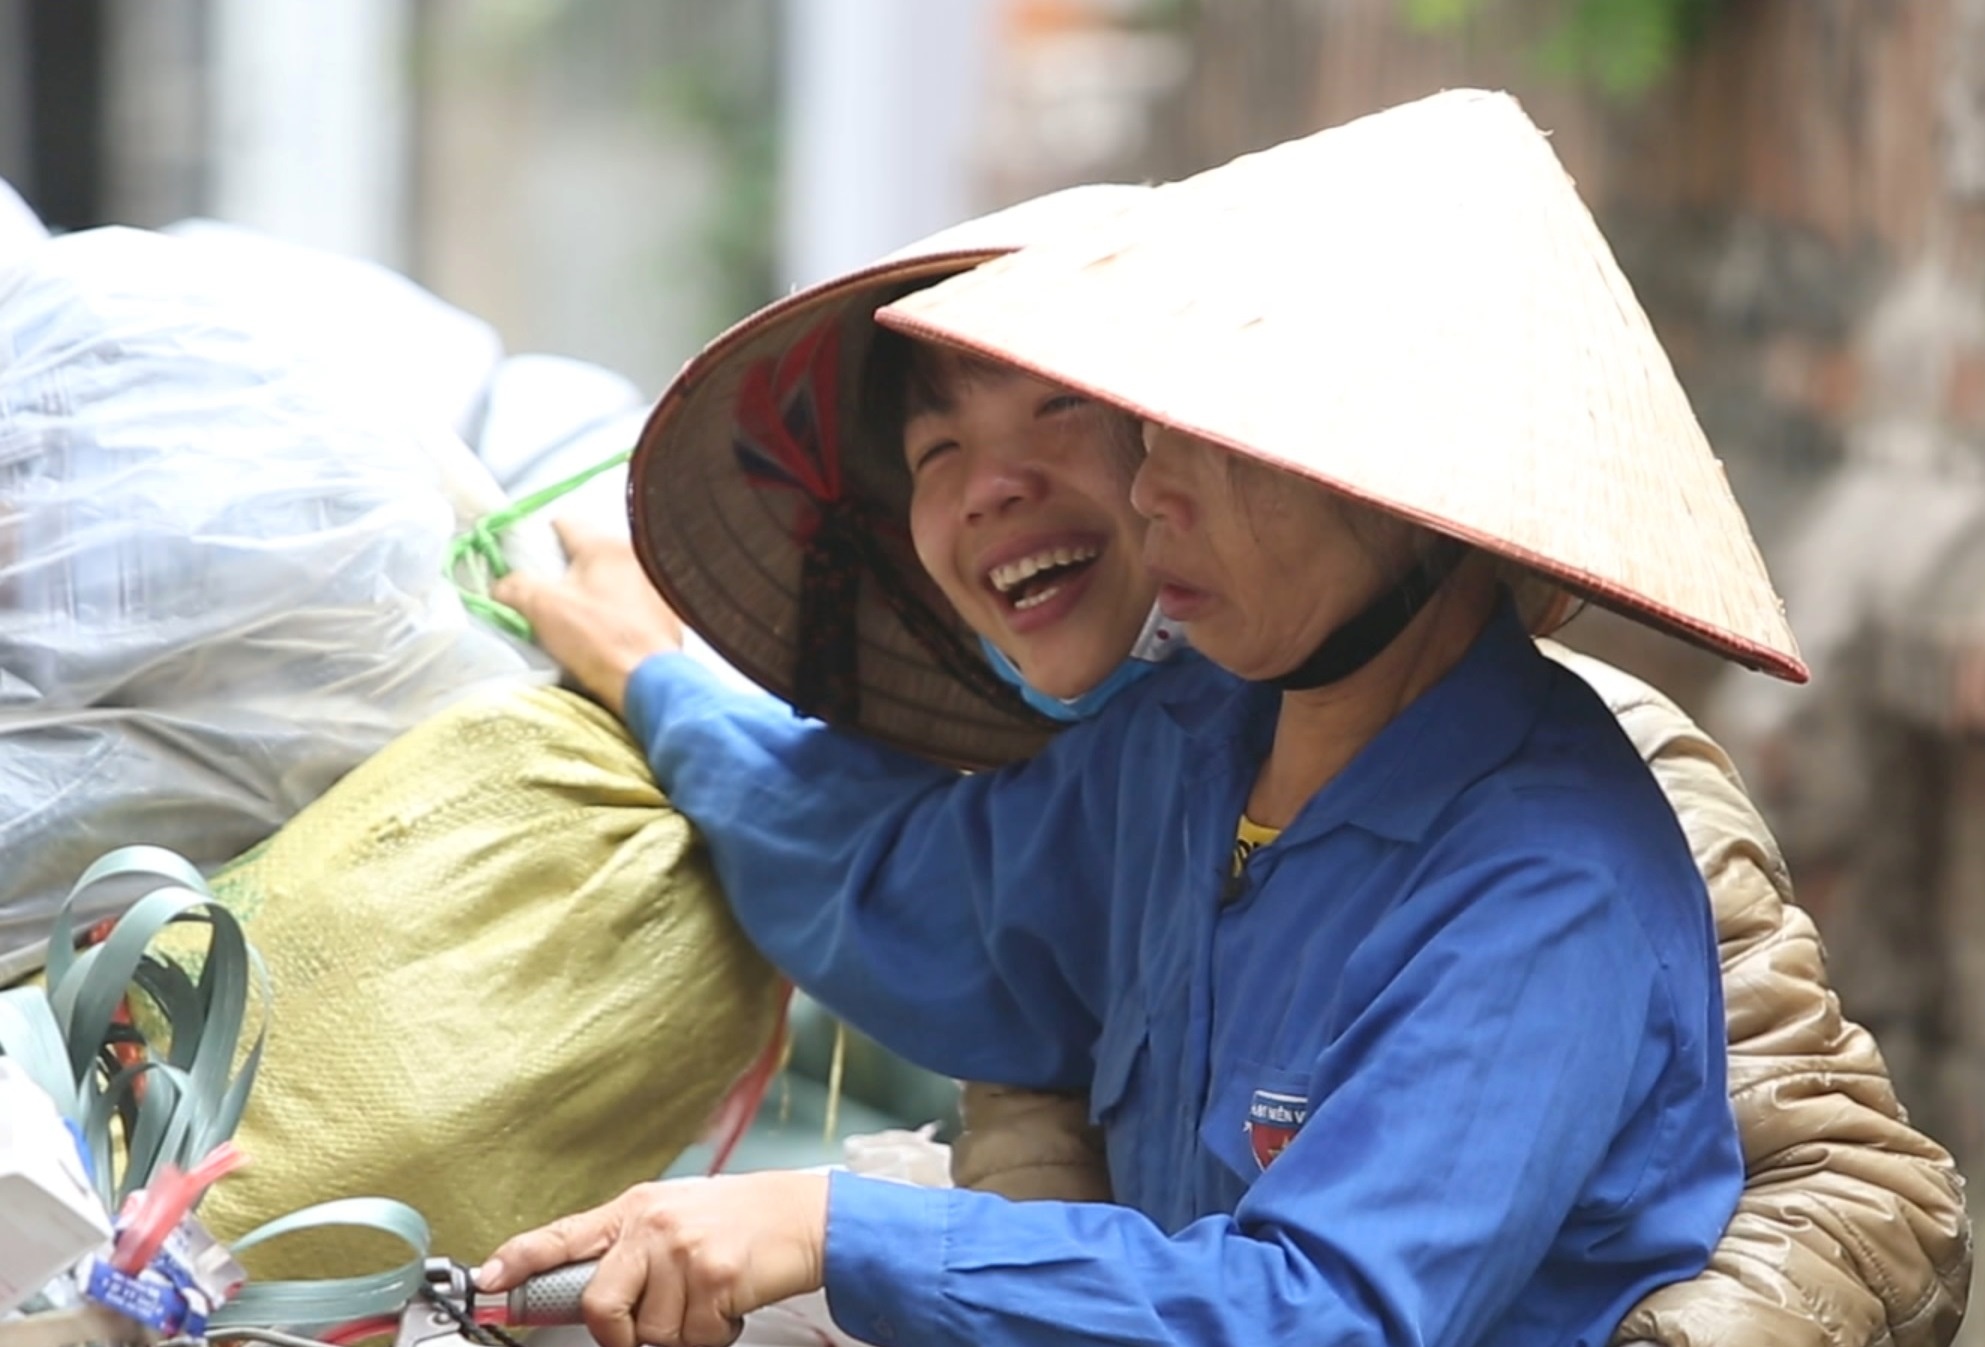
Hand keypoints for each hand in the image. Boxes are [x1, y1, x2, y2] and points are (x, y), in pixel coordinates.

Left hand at [476, 1172, 830, 1346]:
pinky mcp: (715, 1279)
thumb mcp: (674, 1219)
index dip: (520, 1258)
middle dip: (618, 1332)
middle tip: (645, 1327)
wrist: (804, 1216)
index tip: (489, 1278)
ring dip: (681, 1333)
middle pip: (600, 1303)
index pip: (564, 1234)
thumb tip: (590, 1294)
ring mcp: (684, 1251)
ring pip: (652, 1332)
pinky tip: (728, 1305)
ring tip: (705, 1301)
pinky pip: (694, 1337)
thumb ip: (630, 1249)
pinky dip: (713, 1335)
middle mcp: (654, 1226)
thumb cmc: (739, 1221)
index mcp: (636, 1209)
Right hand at [493, 518, 684, 717]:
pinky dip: (616, 611)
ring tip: (574, 618)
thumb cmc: (597, 638)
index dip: (537, 539)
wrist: (649, 682)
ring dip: (592, 592)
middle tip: (547, 595)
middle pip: (589, 553)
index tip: (524, 562)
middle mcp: (637, 555)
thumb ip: (515, 587)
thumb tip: (502, 586)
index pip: (563, 523)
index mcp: (605, 545)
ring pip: (611, 578)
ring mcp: (656, 584)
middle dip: (565, 570)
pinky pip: (632, 602)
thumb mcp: (543, 608)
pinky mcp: (667, 613)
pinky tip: (604, 632)